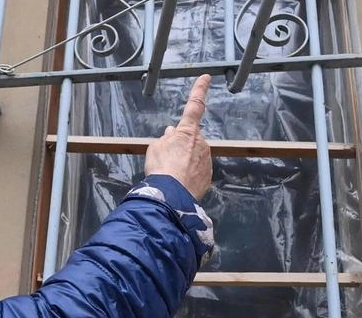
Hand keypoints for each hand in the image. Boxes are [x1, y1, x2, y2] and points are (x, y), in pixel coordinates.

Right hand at [144, 74, 212, 200]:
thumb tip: (170, 133)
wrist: (171, 195)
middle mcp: (201, 142)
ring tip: (170, 173)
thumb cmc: (161, 169)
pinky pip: (197, 171)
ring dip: (184, 161)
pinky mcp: (208, 176)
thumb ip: (164, 139)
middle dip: (181, 145)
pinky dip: (188, 174)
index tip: (206, 77)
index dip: (199, 90)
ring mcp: (206, 159)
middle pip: (190, 139)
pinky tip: (178, 182)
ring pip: (194, 155)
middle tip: (167, 158)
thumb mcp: (154, 148)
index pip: (194, 106)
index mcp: (187, 131)